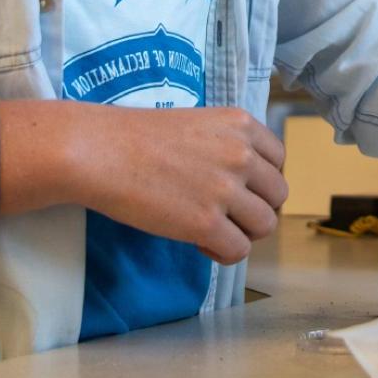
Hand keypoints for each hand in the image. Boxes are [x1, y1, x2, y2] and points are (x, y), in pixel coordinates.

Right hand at [68, 105, 288, 263]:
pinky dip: (223, 253)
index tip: (237, 188)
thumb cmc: (134, 137)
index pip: (279, 160)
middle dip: (254, 208)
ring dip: (242, 232)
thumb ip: (225, 145)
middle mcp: (242, 154)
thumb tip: (242, 181)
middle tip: (224, 213)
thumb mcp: (195, 124)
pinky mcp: (206, 223)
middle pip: (277, 195)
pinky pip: (239, 250)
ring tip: (212, 229)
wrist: (99, 151)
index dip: (260, 180)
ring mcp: (226, 189)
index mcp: (240, 124)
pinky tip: (200, 244)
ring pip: (265, 225)